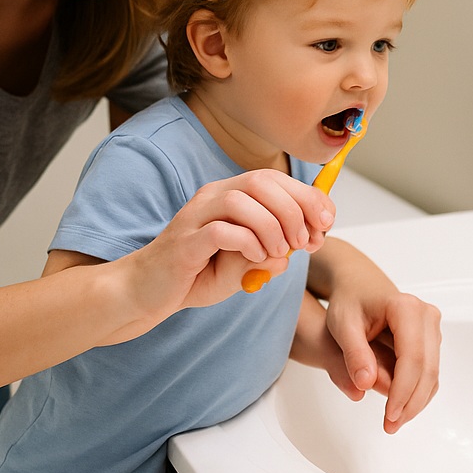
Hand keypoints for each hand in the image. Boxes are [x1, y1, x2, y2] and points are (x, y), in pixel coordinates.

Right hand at [116, 169, 334, 333]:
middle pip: (263, 181)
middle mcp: (213, 197)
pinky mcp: (185, 241)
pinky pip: (222, 230)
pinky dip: (248, 243)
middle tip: (304, 241)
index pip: (275, 180)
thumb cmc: (194, 275)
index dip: (307, 198)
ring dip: (273, 226)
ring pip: (244, 200)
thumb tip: (292, 251)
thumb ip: (269, 256)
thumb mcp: (243, 267)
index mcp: (230, 196)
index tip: (325, 224)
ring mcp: (196, 216)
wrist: (147, 292)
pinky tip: (253, 259)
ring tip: (279, 251)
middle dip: (296, 209)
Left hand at [312, 241, 441, 432]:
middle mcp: (426, 315)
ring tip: (393, 422)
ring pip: (432, 374)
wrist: (360, 286)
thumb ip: (354, 353)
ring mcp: (432, 327)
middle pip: (427, 369)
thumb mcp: (342, 325)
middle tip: (390, 426)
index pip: (412, 358)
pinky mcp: (432, 339)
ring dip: (416, 402)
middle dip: (410, 402)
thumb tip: (366, 384)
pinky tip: (400, 408)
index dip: (402, 391)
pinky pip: (430, 372)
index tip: (388, 416)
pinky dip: (417, 393)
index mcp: (405, 308)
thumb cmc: (350, 302)